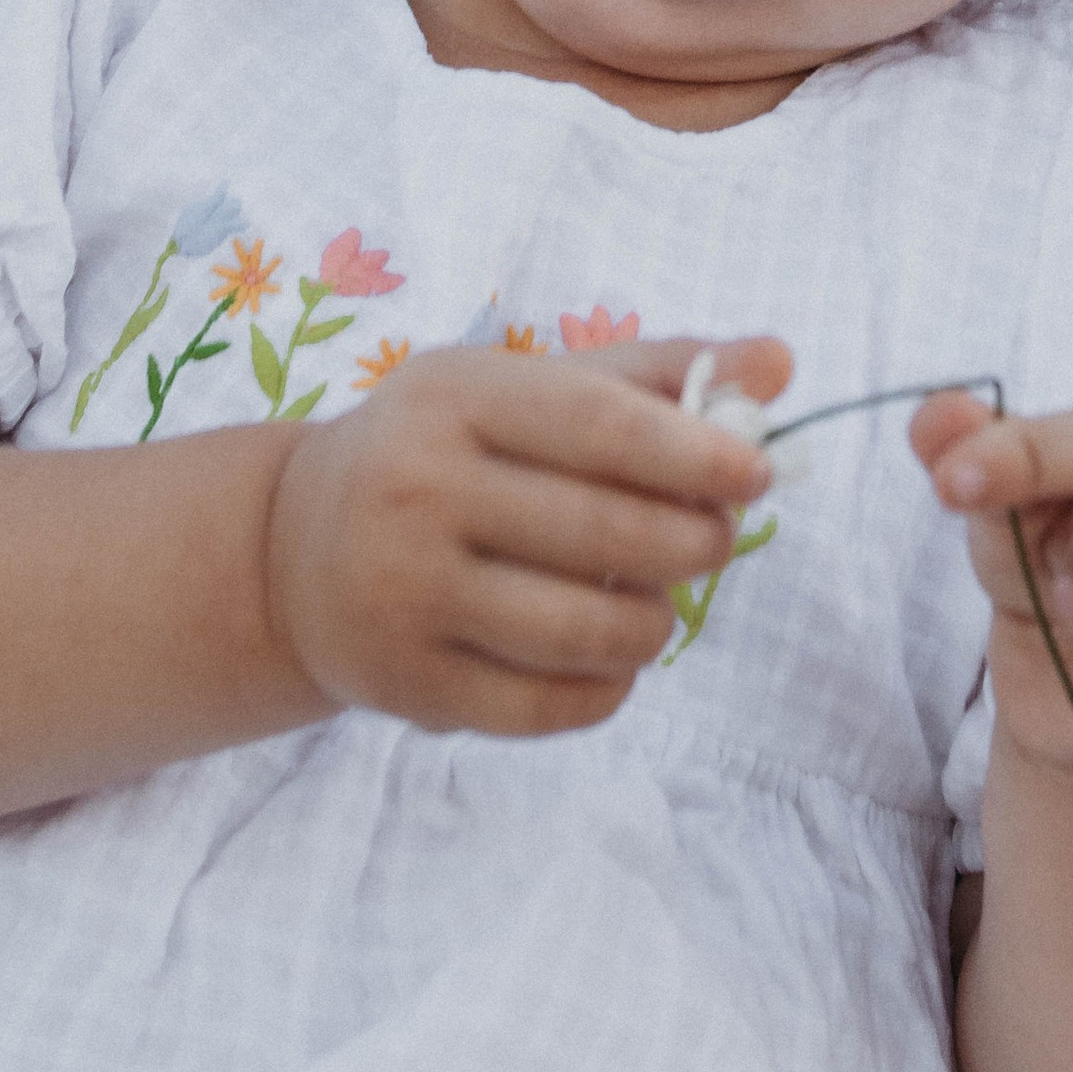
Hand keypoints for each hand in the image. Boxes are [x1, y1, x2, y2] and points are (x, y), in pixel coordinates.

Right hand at [265, 335, 789, 740]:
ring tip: (658, 601)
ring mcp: (406, 595)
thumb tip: (781, 364)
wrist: (291, 549)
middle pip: (603, 534)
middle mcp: (419, 491)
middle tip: (718, 539)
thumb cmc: (445, 447)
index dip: (694, 454)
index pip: (600, 427)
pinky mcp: (406, 688)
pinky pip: (545, 707)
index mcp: (457, 397)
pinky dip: (607, 690)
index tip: (759, 471)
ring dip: (654, 624)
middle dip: (692, 542)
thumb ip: (654, 373)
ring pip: (582, 632)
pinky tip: (612, 661)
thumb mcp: (525, 385)